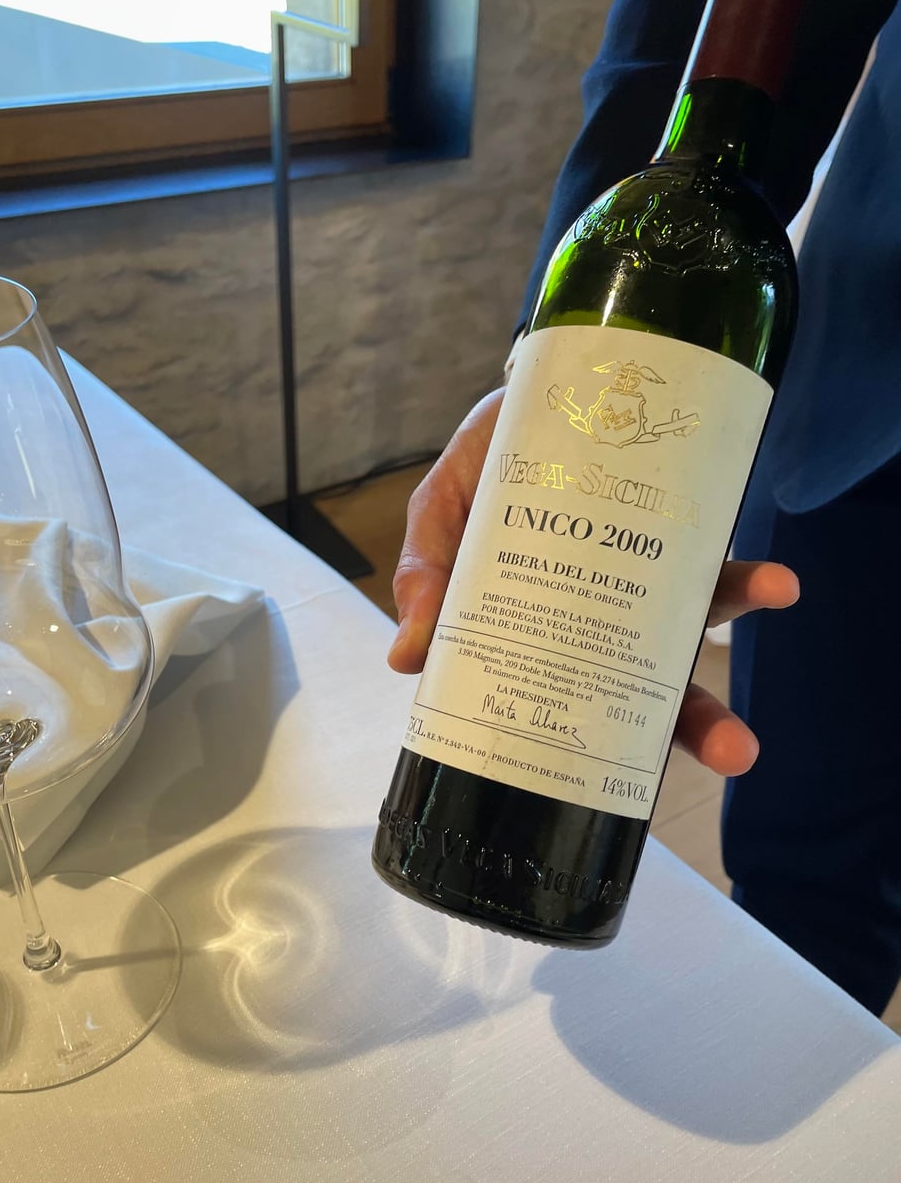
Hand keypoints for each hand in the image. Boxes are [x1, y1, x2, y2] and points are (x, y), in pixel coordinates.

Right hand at [388, 388, 799, 776]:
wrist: (532, 393)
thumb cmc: (481, 468)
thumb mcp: (438, 518)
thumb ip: (423, 578)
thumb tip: (404, 660)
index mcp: (539, 633)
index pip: (566, 704)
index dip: (589, 750)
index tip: (617, 789)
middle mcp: (603, 620)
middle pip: (651, 689)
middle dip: (699, 725)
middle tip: (735, 753)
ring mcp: (646, 577)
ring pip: (697, 621)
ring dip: (741, 623)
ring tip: (772, 615)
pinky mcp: (677, 527)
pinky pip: (717, 561)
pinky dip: (750, 578)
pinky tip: (777, 584)